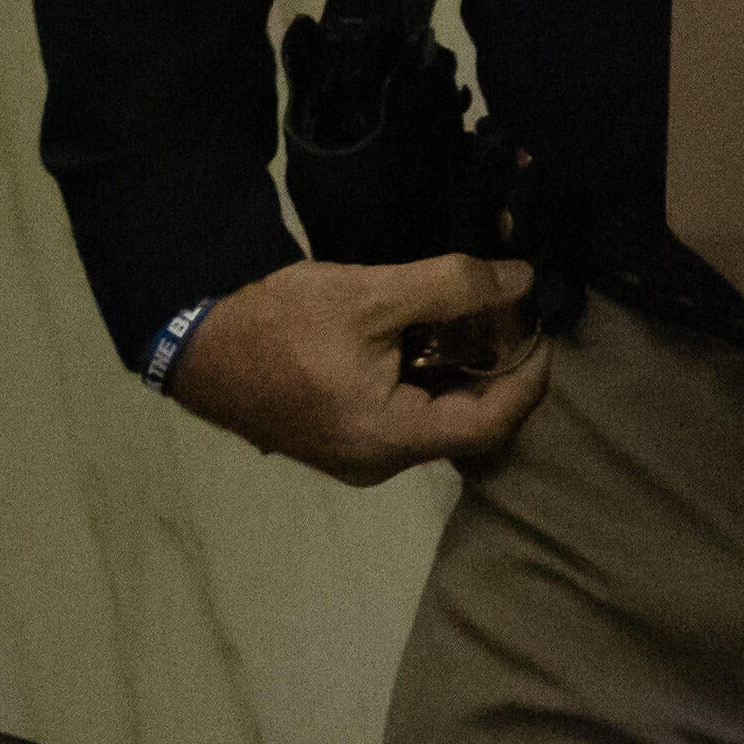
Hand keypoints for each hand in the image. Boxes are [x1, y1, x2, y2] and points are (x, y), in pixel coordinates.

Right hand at [168, 257, 548, 482]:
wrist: (198, 346)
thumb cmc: (279, 324)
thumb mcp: (371, 295)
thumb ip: (452, 287)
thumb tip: (521, 280)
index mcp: (387, 440)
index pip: (489, 423)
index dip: (529, 378)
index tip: (545, 329)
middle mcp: (378, 463)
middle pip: (468, 425)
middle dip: (500, 371)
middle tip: (515, 316)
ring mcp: (358, 456)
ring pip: (439, 420)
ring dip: (467, 373)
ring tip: (483, 318)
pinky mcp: (344, 440)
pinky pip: (409, 417)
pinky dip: (433, 380)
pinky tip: (439, 336)